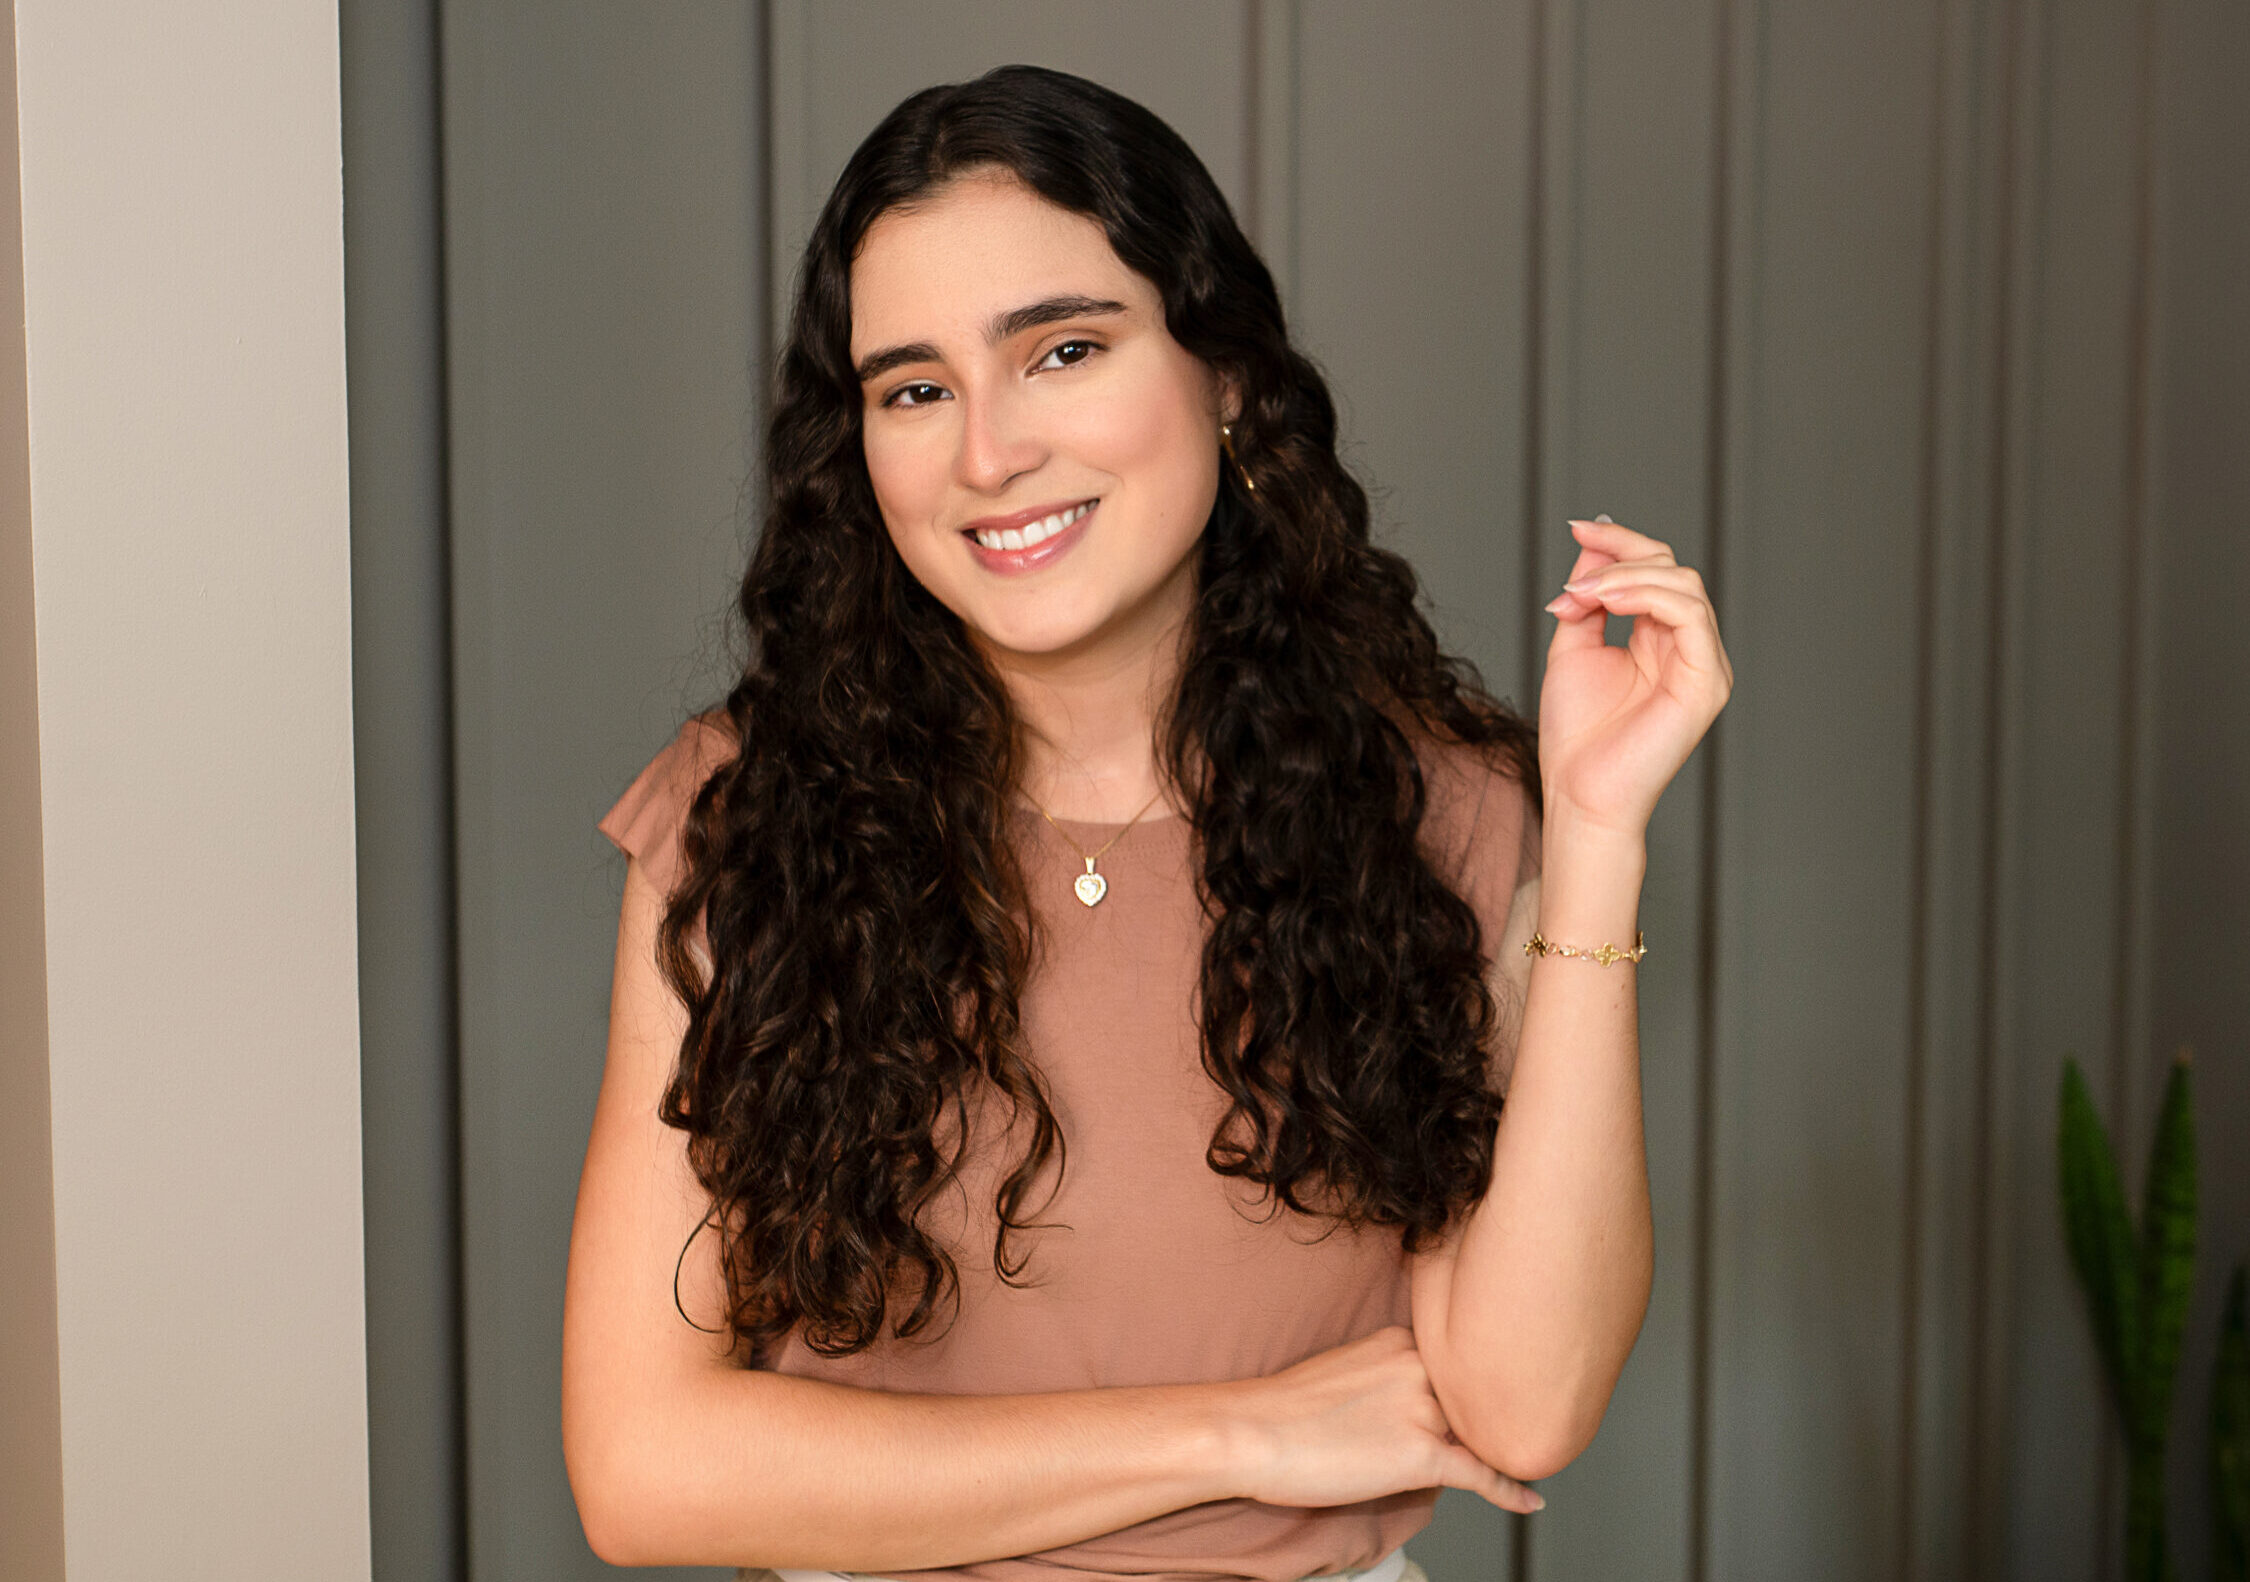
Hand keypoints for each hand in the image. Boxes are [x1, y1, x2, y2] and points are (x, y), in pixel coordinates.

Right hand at [1224, 1326, 1545, 1513]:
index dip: (1466, 1394)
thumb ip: (1388, 1377)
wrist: (1252, 1431)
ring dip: (1478, 1454)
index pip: (1454, 1368)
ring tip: (1494, 1467)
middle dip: (1475, 1424)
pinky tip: (1530, 1500)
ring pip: (1472, 1436)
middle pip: (1468, 1402)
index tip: (1493, 1398)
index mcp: (1400, 1340)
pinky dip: (1510, 1490)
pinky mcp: (1421, 1454)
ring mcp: (1422, 1410)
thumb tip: (1413, 1412)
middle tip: (1492, 1436)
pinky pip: (1480, 1473)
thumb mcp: (1345, 1367)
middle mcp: (1419, 1366)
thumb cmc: (1283, 1407)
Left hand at [1538, 515, 1733, 837]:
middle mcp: (1690, 650)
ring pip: (1684, 586)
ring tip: (1587, 593)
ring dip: (1628, 577)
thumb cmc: (1577, 736)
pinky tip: (1609, 601)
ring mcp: (1704, 666)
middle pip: (1673, 569)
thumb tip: (1591, 545)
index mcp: (1662, 641)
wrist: (1579, 793)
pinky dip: (1648, 597)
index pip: (1656, 571)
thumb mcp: (1574, 648)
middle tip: (1577, 574)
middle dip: (1622, 555)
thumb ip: (1587, 599)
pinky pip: (1691, 617)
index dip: (1620, 543)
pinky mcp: (1707, 683)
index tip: (1578, 527)